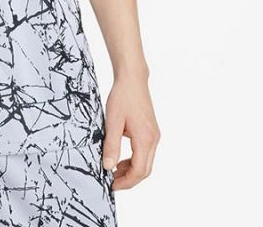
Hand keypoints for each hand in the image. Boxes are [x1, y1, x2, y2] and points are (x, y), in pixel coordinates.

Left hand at [101, 72, 159, 190]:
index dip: (126, 182)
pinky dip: (133, 159)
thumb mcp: (112, 121)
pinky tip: (120, 157)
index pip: (139, 171)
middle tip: (111, 182)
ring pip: (146, 162)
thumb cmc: (122, 96)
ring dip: (131, 170)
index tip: (111, 185)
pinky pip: (145, 152)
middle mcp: (153, 139)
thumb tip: (108, 167)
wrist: (132, 78)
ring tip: (113, 170)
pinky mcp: (151, 131)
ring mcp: (154, 136)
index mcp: (145, 139)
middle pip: (145, 170)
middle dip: (129, 179)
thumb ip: (111, 145)